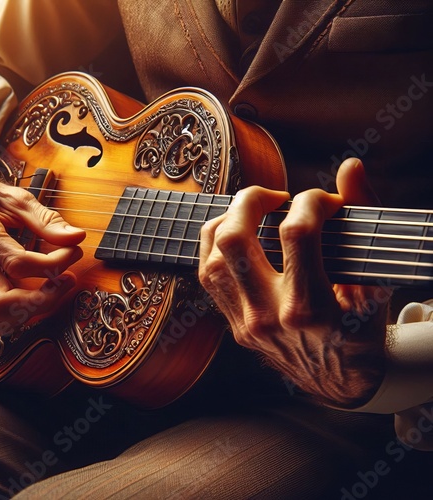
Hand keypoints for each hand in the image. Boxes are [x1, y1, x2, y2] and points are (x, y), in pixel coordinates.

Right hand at [0, 159, 85, 336]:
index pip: (19, 263)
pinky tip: (31, 301)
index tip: (73, 252)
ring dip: (27, 314)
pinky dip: (11, 318)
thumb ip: (46, 220)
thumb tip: (75, 237)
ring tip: (53, 292)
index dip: (55, 264)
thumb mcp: (15, 197)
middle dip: (42, 300)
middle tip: (67, 281)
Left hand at [199, 158, 387, 407]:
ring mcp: (245, 322)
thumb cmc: (361, 332)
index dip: (311, 202)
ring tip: (251, 212)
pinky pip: (208, 276)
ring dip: (227, 221)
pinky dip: (215, 246)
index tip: (325, 202)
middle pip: (235, 239)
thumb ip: (363, 219)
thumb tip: (351, 168)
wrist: (337, 384)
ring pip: (211, 257)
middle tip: (274, 195)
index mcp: (311, 309)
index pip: (297, 234)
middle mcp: (269, 316)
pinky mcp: (233, 325)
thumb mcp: (374, 280)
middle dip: (251, 200)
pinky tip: (234, 233)